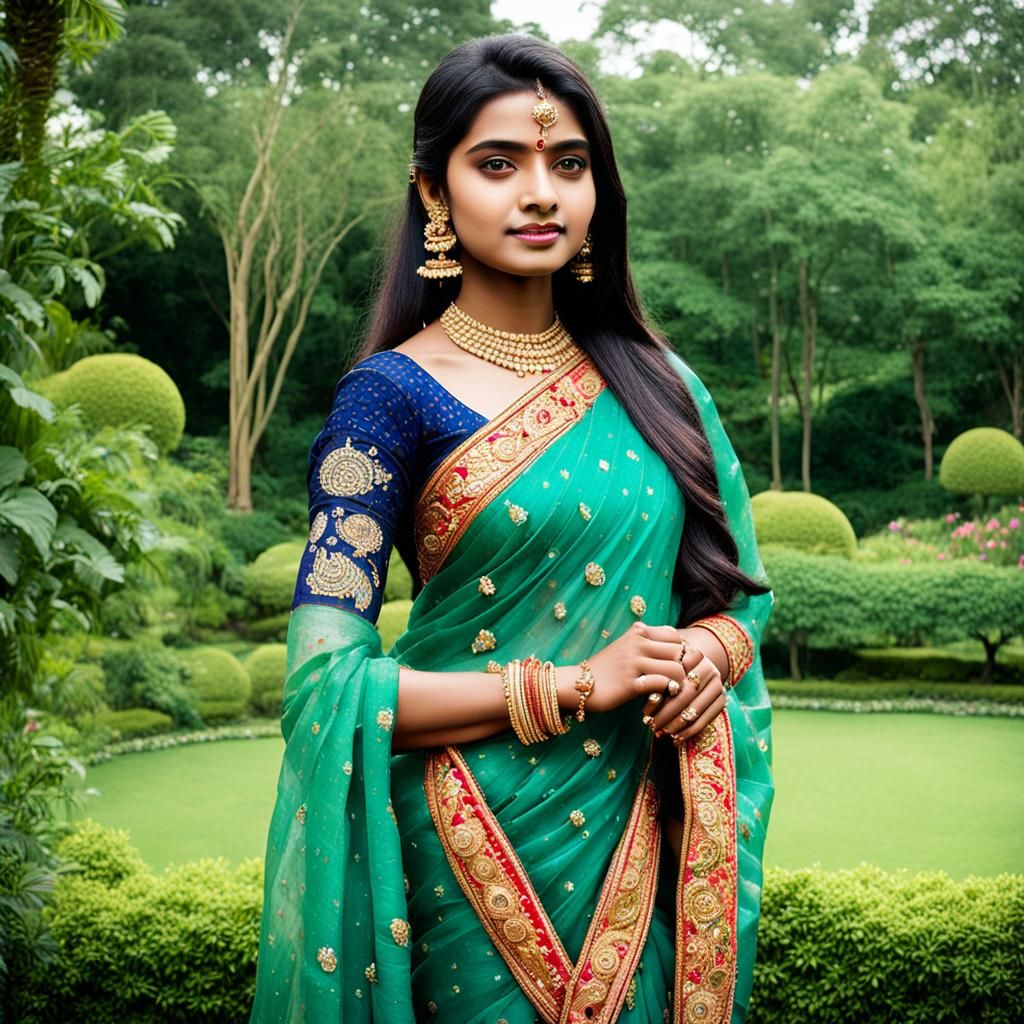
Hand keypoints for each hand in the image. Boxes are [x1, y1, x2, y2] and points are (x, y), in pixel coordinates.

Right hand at [583, 620, 705, 713]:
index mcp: (637, 632)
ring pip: (675, 668)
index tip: (674, 666)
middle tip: (678, 682)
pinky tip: (659, 699)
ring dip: (678, 682)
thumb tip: (677, 649)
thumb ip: (647, 643)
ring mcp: (634, 663)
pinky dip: (666, 693)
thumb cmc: (605, 668)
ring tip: (671, 692)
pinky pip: (662, 685)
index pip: (675, 636)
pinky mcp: (630, 683)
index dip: (680, 652)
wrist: (576, 684)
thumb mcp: (625, 647)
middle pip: (680, 652)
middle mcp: (637, 643)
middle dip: (683, 668)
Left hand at [641, 634, 726, 745]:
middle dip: (667, 712)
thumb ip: (657, 678)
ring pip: (696, 708)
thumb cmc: (667, 670)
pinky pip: (707, 719)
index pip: (676, 676)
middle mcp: (709, 668)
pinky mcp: (722, 700)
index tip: (644, 709)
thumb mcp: (661, 670)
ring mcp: (718, 684)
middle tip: (650, 724)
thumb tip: (647, 694)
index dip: (660, 693)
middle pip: (687, 693)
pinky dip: (690, 731)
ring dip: (676, 724)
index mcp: (694, 654)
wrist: (692, 669)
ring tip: (659, 733)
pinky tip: (675, 739)